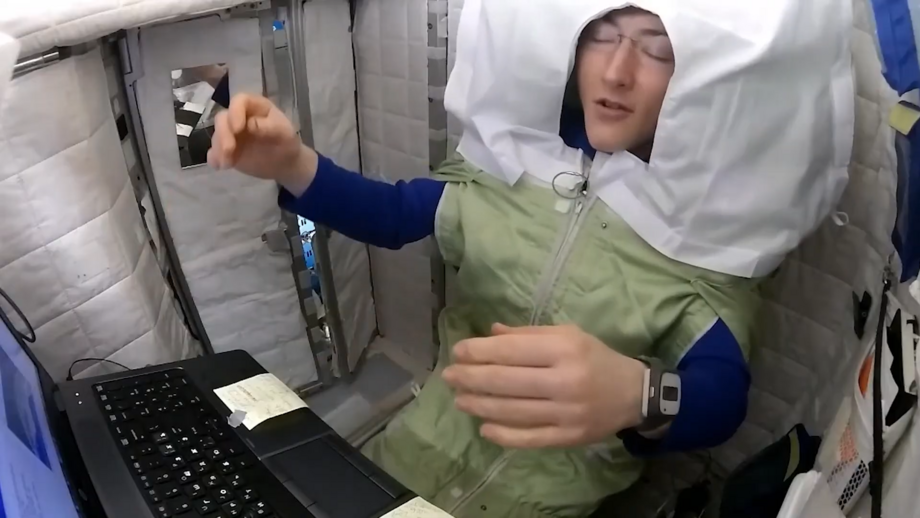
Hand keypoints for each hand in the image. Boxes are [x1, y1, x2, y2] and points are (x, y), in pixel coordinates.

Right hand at [208, 93, 317, 195]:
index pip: (239, 101)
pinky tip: (220, 166)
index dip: (235, 112)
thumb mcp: (285, 133)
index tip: (238, 129)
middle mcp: (239, 117)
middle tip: (229, 151)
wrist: (285, 163)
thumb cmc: (287, 142)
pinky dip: (214, 158)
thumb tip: (250, 125)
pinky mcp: (227, 149)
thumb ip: (270, 127)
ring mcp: (231, 133)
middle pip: (223, 118)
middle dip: (223, 134)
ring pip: (217, 135)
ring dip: (218, 149)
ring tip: (227, 164)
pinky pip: (214, 151)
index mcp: (255, 107)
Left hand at [441, 324, 646, 448]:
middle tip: (449, 376)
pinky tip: (484, 428)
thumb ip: (528, 334)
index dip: (479, 351)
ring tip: (459, 399)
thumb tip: (490, 332)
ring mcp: (566, 413)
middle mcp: (564, 381)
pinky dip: (503, 435)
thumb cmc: (595, 357)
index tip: (457, 351)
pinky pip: (529, 438)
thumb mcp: (567, 334)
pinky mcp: (568, 437)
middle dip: (471, 378)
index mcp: (564, 349)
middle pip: (506, 381)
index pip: (511, 350)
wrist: (634, 393)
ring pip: (512, 411)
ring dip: (480, 405)